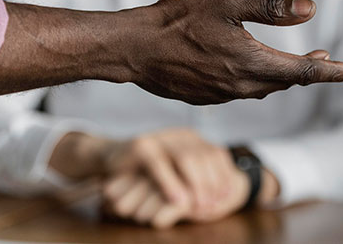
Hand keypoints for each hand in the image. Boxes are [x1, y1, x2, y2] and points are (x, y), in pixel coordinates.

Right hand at [100, 129, 253, 227]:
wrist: (113, 157)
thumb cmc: (148, 171)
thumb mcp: (177, 171)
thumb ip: (196, 176)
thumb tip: (229, 192)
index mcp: (192, 138)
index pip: (217, 153)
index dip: (224, 175)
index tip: (227, 196)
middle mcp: (179, 134)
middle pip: (205, 157)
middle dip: (212, 184)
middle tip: (213, 206)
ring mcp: (161, 138)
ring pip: (186, 159)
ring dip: (195, 185)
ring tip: (200, 206)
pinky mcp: (141, 146)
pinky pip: (160, 165)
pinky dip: (171, 184)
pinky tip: (179, 201)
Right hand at [120, 0, 342, 104]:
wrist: (133, 48)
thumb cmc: (178, 18)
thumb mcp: (229, 2)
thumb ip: (272, 9)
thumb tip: (310, 9)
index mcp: (251, 62)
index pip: (303, 71)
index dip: (330, 71)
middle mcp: (241, 85)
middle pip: (285, 82)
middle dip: (309, 72)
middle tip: (326, 60)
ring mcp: (222, 94)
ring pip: (263, 89)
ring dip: (283, 77)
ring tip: (296, 65)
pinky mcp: (205, 97)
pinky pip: (242, 91)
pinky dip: (257, 81)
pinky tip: (253, 69)